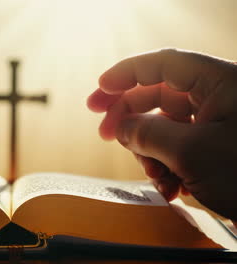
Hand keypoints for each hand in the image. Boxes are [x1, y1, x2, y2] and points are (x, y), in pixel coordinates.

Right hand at [87, 48, 236, 220]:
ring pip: (166, 126)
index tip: (100, 89)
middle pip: (160, 95)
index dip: (127, 73)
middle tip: (104, 132)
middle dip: (130, 116)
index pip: (164, 64)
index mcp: (221, 83)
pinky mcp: (217, 149)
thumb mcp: (193, 153)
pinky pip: (179, 148)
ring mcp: (218, 125)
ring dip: (149, 151)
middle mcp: (220, 99)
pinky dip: (166, 166)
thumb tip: (121, 127)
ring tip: (153, 175)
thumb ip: (149, 134)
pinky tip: (168, 187)